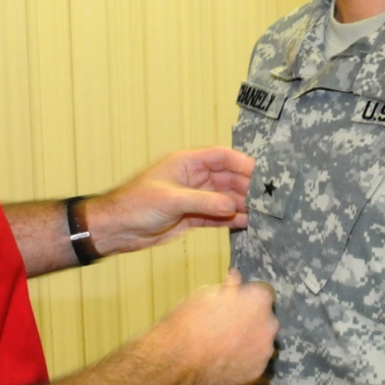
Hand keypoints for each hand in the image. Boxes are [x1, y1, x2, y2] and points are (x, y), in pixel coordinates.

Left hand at [86, 147, 253, 255]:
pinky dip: (231, 219)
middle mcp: (192, 178)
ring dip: (242, 204)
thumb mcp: (171, 200)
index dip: (242, 163)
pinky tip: (247, 223)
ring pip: (224, 198)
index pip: (221, 157)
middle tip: (268, 198)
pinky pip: (217, 215)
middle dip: (247, 186)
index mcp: (186, 163)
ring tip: (264, 213)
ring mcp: (193, 198)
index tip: (262, 174)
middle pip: (227, 178)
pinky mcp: (191, 217)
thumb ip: (203, 202)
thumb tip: (232, 205)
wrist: (116, 228)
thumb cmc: (134, 204)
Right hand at [155, 269, 277, 384]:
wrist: (179, 357)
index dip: (250, 295)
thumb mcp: (207, 292)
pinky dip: (243, 359)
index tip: (238, 300)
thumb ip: (230, 287)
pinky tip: (224, 357)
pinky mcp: (257, 371)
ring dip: (248, 340)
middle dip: (252, 318)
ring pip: (260, 341)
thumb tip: (236, 278)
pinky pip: (253, 360)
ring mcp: (264, 350)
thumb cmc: (191, 319)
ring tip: (224, 342)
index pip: (265, 292)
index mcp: (259, 299)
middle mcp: (269, 324)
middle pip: (265, 318)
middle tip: (228, 322)